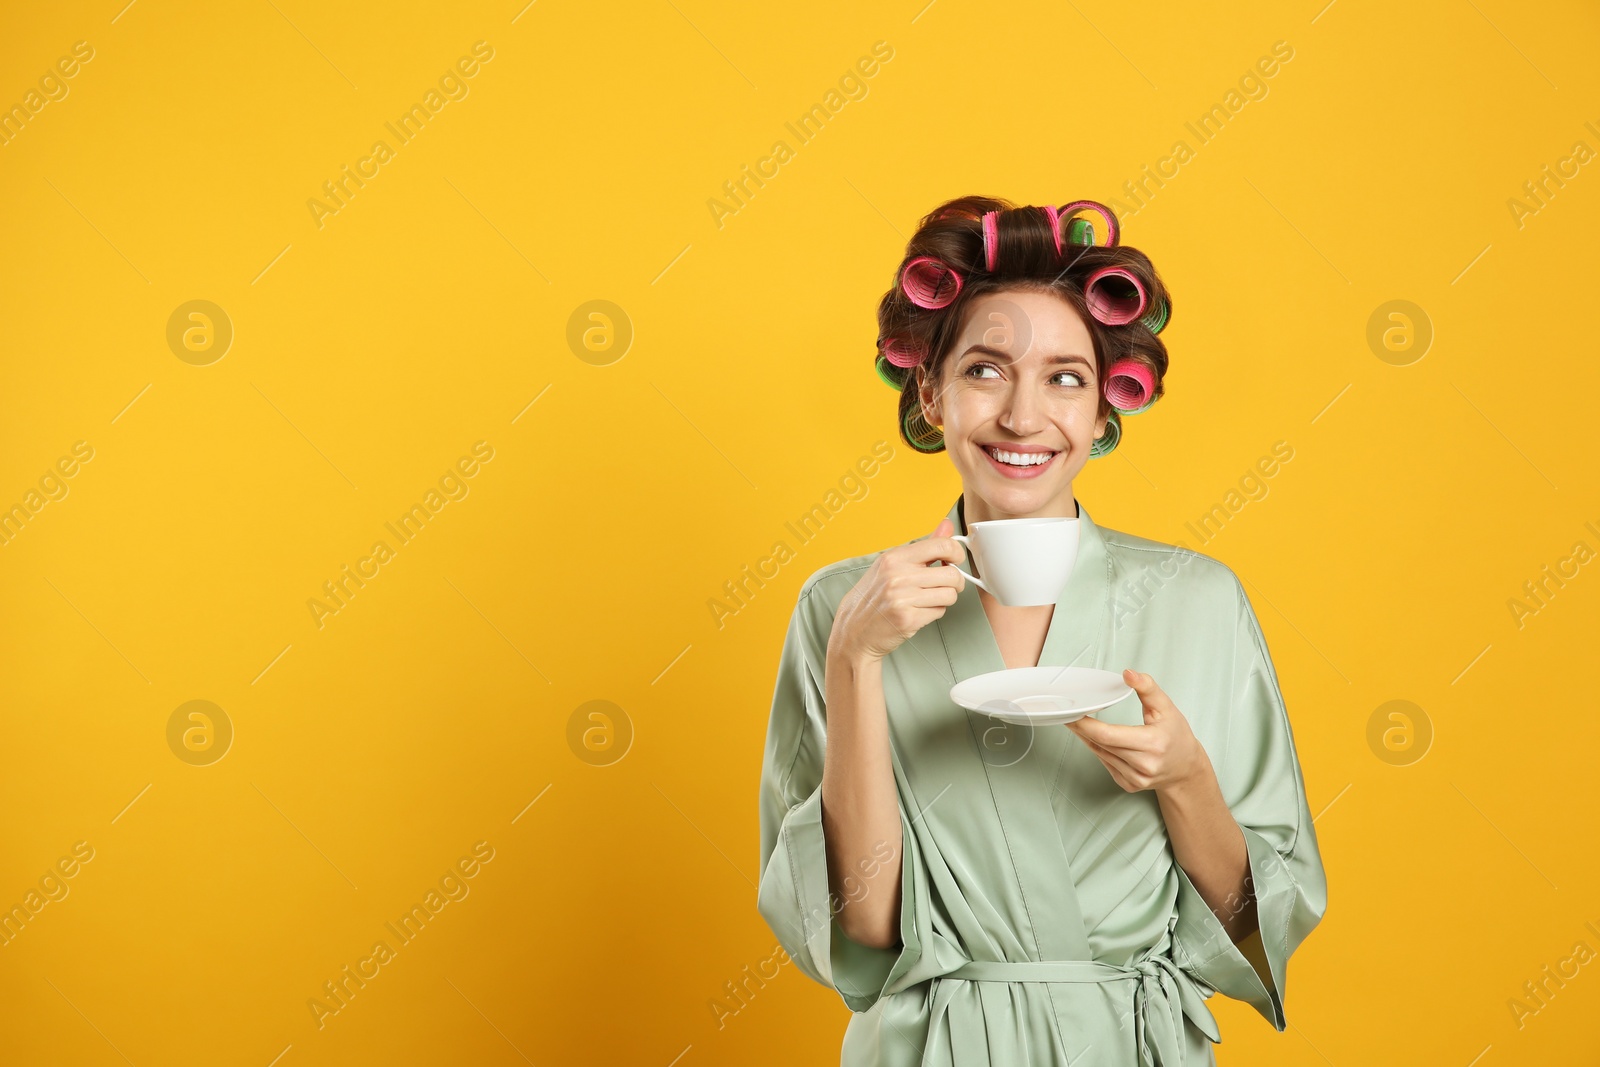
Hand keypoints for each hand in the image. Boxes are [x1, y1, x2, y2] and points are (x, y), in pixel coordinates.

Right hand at [829, 518, 965, 662]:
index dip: (957, 553)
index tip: (955, 560)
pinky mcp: (908, 619)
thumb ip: (924, 546)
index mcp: (895, 557)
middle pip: (952, 574)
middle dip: (955, 582)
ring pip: (950, 595)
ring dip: (945, 599)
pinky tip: (919, 611)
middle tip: (946, 585)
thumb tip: (946, 524)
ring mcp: (902, 598)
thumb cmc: (874, 596)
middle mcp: (898, 575)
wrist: (854, 629)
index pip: (942, 545)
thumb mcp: (892, 564)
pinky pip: (940, 612)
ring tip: (929, 599)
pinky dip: (934, 613)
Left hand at [1065, 670, 1209, 794]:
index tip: (1073, 713)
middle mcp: (1144, 765)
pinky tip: (1100, 740)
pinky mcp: (1129, 785)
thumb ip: (1146, 688)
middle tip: (1070, 714)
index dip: (1085, 724)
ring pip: (1100, 754)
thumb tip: (1128, 674)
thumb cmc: (1177, 736)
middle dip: (1082, 728)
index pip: (1108, 735)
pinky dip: (1100, 750)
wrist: (1186, 768)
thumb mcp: (1166, 707)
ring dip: (1089, 738)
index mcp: (1152, 744)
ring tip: (1082, 724)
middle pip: (1101, 744)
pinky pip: (1106, 764)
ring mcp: (1136, 778)